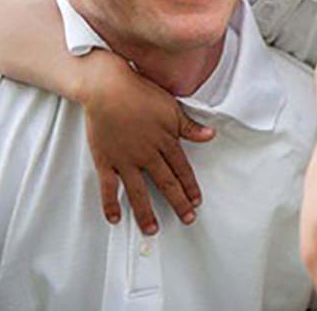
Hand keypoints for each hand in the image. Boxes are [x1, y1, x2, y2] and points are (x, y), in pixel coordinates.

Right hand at [79, 51, 214, 233]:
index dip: (190, 187)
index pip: (182, 170)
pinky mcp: (105, 160)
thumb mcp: (172, 107)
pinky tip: (116, 218)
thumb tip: (211, 135)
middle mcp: (147, 155)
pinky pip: (108, 187)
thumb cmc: (140, 92)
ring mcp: (125, 160)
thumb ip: (190, 127)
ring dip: (146, 212)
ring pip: (139, 192)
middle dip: (178, 203)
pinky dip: (110, 204)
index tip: (196, 201)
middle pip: (166, 184)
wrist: (108, 88)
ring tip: (152, 229)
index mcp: (166, 142)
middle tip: (187, 219)